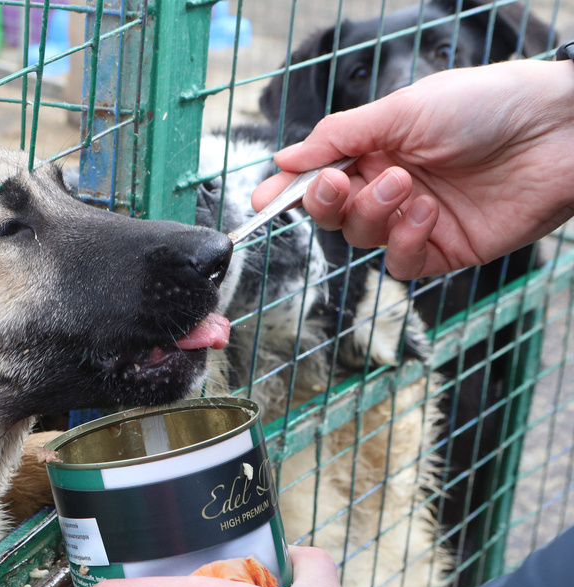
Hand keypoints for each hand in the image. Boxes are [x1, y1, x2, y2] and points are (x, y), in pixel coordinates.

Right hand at [252, 60, 573, 279]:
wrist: (557, 131)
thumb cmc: (485, 104)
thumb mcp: (401, 109)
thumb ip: (339, 136)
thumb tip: (285, 157)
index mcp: (376, 147)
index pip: (317, 175)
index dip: (286, 190)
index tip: (262, 200)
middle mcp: (390, 184)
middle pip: (331, 213)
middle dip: (324, 202)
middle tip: (335, 184)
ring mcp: (416, 220)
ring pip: (361, 238)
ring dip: (372, 213)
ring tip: (405, 184)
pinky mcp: (444, 250)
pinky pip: (400, 263)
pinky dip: (403, 240)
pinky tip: (427, 212)